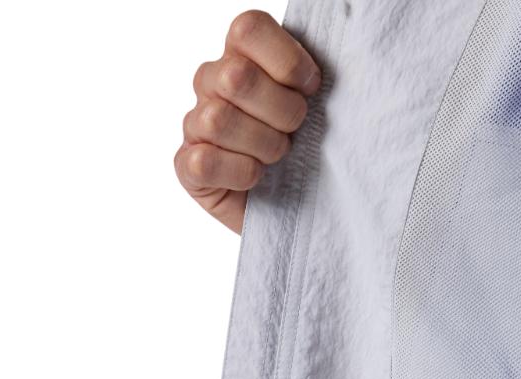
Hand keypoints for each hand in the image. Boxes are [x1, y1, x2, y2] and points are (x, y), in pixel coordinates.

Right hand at [175, 10, 320, 233]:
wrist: (297, 209)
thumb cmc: (308, 152)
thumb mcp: (320, 109)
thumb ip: (313, 79)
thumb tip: (332, 69)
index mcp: (242, 56)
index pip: (248, 28)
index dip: (286, 60)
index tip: (311, 88)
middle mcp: (212, 82)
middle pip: (237, 76)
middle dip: (281, 111)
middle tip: (295, 131)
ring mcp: (196, 123)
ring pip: (220, 119)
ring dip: (263, 145)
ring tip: (276, 157)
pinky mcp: (188, 167)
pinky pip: (205, 161)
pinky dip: (240, 173)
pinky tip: (255, 178)